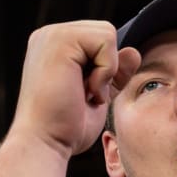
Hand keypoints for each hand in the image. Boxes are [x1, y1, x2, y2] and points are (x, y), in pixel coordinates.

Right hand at [10, 21, 140, 158]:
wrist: (44, 143)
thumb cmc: (64, 128)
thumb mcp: (98, 94)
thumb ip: (113, 71)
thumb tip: (133, 51)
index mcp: (52, 47)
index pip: (99, 40)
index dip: (106, 67)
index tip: (87, 95)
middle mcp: (48, 36)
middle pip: (105, 32)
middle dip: (107, 67)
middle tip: (86, 95)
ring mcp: (51, 35)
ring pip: (107, 34)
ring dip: (106, 69)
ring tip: (84, 92)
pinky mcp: (60, 40)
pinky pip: (106, 40)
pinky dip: (105, 69)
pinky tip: (84, 89)